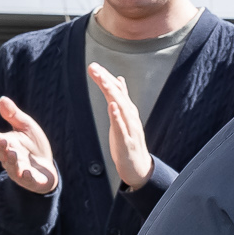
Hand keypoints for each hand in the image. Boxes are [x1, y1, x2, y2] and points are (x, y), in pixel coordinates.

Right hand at [0, 96, 58, 193]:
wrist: (46, 167)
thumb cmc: (33, 145)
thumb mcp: (26, 127)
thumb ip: (13, 115)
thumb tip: (2, 98)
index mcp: (7, 145)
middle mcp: (10, 159)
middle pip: (3, 154)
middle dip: (2, 148)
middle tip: (3, 140)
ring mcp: (20, 171)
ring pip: (13, 168)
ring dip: (12, 161)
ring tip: (13, 153)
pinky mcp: (31, 181)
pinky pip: (27, 180)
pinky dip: (26, 177)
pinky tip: (27, 172)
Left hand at [88, 64, 153, 189]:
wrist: (139, 168)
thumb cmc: (129, 143)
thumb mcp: (124, 118)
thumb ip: (122, 99)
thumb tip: (118, 79)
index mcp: (128, 111)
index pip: (117, 90)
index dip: (106, 77)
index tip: (94, 66)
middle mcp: (130, 117)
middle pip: (118, 95)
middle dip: (106, 80)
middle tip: (94, 68)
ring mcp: (130, 129)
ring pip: (121, 107)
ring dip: (112, 93)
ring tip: (102, 80)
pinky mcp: (126, 142)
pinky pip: (122, 128)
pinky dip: (117, 116)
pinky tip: (112, 106)